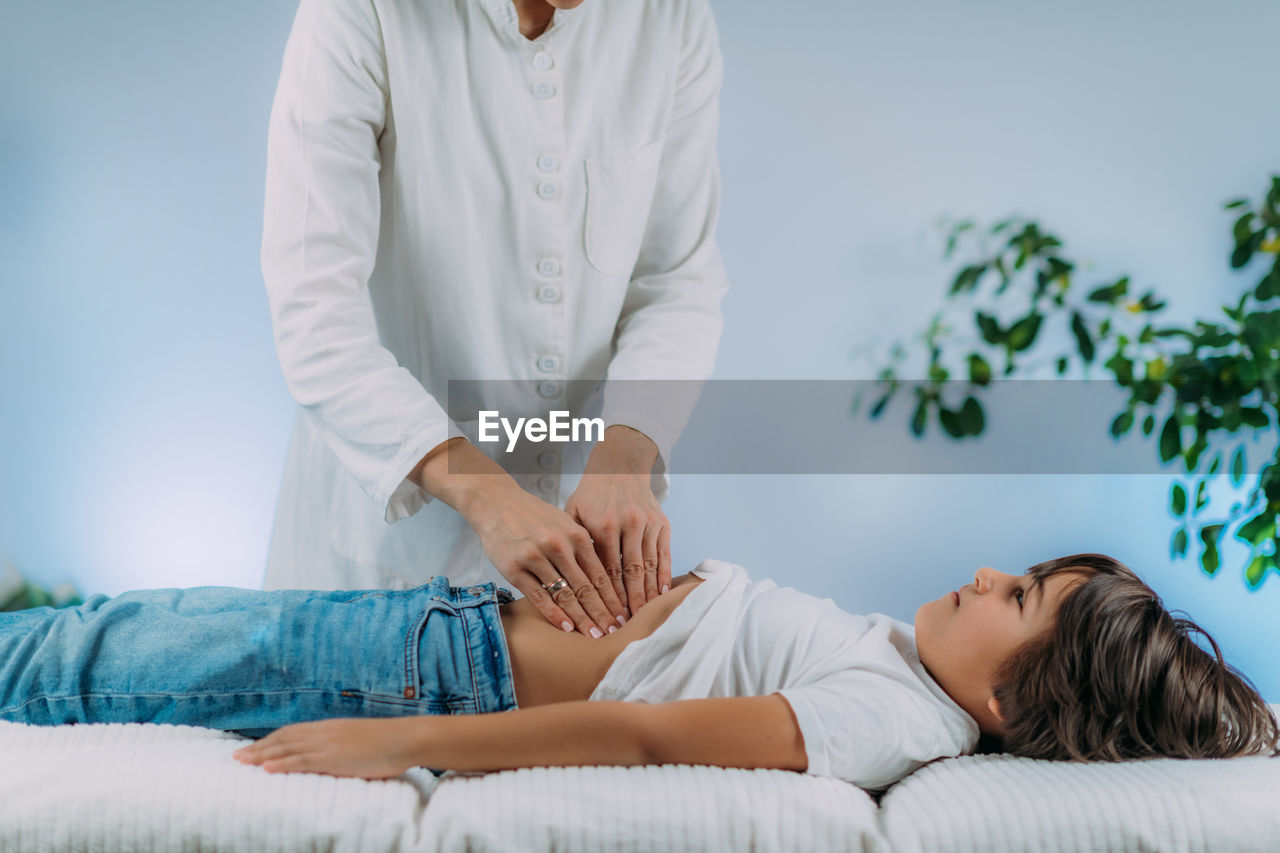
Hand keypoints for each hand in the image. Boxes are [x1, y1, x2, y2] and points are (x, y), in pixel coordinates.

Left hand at [232, 718, 417, 778]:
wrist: (404, 738)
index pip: (292, 732)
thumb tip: (334, 755)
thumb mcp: (359, 739)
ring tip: (242, 763)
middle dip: (258, 748)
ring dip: (262, 756)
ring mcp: (327, 744)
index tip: (253, 747)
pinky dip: (282, 763)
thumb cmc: (388, 742)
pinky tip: (266, 768)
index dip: (270, 740)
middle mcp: (324, 732)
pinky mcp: (333, 757)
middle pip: (283, 738)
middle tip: (235, 757)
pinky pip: (302, 760)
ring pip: (287, 748)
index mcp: (330, 727)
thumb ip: (342, 744)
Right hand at [409, 436, 624, 636]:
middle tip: (615, 632)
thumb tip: (606, 577)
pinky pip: (539, 596)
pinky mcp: (515, 568)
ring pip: (565, 594)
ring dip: (582, 618)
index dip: (613, 598)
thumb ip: (582, 547)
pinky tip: (567, 628)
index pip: (601, 574)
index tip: (624, 617)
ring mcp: (536, 557)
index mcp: (576, 535)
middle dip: (602, 613)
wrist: (497, 503)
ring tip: (594, 636)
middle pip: (586, 587)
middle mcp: (559, 546)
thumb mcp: (565, 524)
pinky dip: (554, 614)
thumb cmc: (535, 517)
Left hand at [564, 425, 669, 615]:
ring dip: (646, 594)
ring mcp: (647, 523)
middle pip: (629, 573)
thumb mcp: (573, 513)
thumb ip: (572, 543)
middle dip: (627, 603)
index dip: (605, 598)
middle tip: (624, 627)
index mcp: (602, 525)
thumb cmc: (590, 494)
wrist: (618, 466)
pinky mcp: (661, 522)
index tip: (603, 618)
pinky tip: (661, 594)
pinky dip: (663, 575)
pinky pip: (664, 553)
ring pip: (648, 566)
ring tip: (642, 617)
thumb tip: (565, 580)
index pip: (605, 571)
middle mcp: (627, 524)